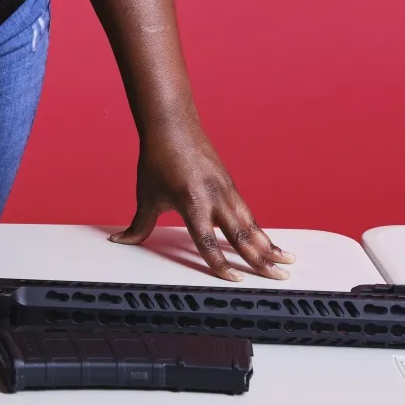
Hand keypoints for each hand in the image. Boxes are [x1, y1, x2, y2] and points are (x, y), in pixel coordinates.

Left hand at [109, 121, 294, 280]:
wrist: (172, 124)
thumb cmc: (157, 159)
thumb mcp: (146, 195)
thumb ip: (139, 224)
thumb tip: (120, 240)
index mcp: (192, 203)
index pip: (208, 242)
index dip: (220, 264)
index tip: (235, 280)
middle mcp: (214, 197)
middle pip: (240, 235)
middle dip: (261, 259)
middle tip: (279, 277)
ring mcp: (226, 190)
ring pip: (250, 224)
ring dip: (268, 245)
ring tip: (285, 262)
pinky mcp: (230, 185)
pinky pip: (248, 212)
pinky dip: (260, 230)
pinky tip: (270, 242)